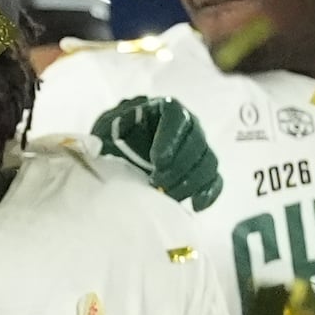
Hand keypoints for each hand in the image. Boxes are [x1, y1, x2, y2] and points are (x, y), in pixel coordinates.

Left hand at [89, 95, 221, 212]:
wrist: (117, 155)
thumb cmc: (110, 140)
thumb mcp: (104, 133)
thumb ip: (105, 137)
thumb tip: (100, 147)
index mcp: (164, 109)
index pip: (176, 117)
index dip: (171, 138)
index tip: (158, 161)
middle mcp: (188, 125)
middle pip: (196, 142)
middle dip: (178, 166)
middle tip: (156, 183)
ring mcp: (198, 148)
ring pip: (207, 162)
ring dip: (190, 182)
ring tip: (166, 195)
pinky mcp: (201, 170)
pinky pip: (214, 180)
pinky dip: (208, 193)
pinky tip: (195, 206)